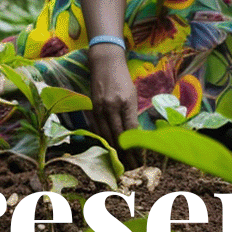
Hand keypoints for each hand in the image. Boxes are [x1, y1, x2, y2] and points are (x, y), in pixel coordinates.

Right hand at [87, 48, 140, 167]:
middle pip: (118, 137)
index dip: (134, 147)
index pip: (130, 131)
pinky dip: (104, 141)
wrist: (105, 62)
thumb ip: (132, 115)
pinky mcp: (92, 109)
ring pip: (106, 135)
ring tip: (121, 164)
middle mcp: (110, 107)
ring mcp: (99, 108)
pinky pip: (98, 129)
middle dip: (125, 155)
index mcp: (125, 103)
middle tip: (132, 168)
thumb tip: (135, 136)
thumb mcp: (132, 95)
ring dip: (114, 151)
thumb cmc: (122, 78)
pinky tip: (109, 149)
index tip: (140, 160)